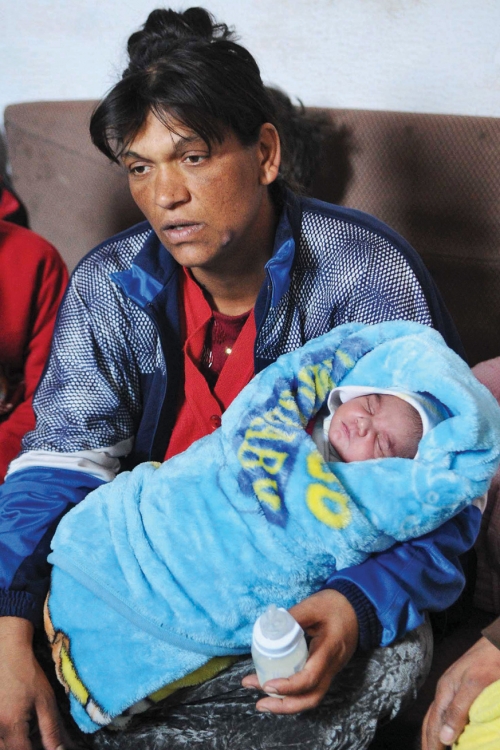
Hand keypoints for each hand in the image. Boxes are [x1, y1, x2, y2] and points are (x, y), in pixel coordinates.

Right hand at [0, 617, 64, 749]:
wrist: (6, 652)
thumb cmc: (27, 673)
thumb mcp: (45, 700)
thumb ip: (51, 729)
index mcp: (10, 725)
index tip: (47, 748)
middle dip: (25, 747)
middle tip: (39, 739)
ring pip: (1, 744)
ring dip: (15, 742)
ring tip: (28, 730)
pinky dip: (7, 735)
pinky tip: (18, 724)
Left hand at [242, 589, 357, 713]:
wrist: (357, 608)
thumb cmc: (335, 605)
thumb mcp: (313, 605)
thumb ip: (292, 616)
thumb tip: (269, 627)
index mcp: (329, 649)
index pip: (310, 677)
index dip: (288, 686)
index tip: (267, 685)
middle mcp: (332, 666)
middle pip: (312, 697)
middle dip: (285, 706)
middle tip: (260, 704)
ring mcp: (331, 670)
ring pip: (311, 696)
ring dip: (287, 702)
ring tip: (262, 701)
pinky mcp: (327, 669)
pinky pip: (311, 688)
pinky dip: (293, 692)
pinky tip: (275, 687)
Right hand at [422, 636, 499, 748]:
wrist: (497, 642)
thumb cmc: (489, 661)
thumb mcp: (474, 685)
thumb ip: (458, 710)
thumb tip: (443, 737)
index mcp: (445, 691)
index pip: (433, 724)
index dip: (432, 744)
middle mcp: (445, 691)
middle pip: (431, 720)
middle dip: (428, 741)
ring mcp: (451, 688)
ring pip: (437, 715)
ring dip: (433, 734)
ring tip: (435, 748)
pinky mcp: (460, 687)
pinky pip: (446, 711)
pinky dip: (443, 725)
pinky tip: (448, 731)